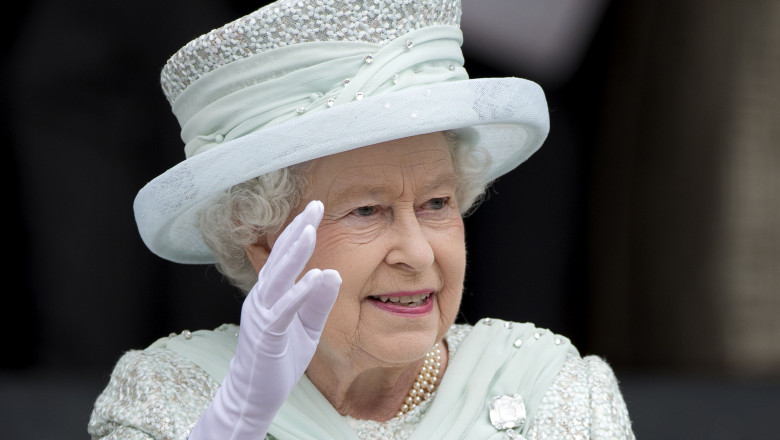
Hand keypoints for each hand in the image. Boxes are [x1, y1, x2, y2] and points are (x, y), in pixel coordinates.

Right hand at [188, 200, 340, 439]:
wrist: (255, 395)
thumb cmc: (280, 359)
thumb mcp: (308, 327)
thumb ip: (319, 301)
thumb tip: (333, 272)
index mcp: (270, 293)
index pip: (285, 255)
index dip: (299, 230)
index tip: (316, 206)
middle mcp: (262, 298)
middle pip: (278, 257)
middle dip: (297, 230)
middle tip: (315, 205)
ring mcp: (261, 315)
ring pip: (277, 277)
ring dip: (294, 253)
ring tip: (310, 230)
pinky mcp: (267, 335)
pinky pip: (284, 309)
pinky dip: (300, 292)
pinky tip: (317, 276)